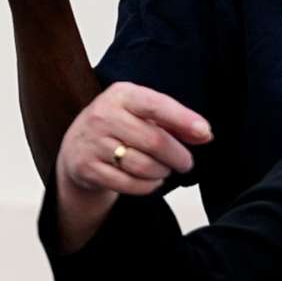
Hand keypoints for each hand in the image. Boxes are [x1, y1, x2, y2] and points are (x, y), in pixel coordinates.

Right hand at [56, 82, 209, 208]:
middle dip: (178, 156)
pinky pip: (129, 184)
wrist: (76, 147)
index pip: (155, 105)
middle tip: (185, 162)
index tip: (205, 133)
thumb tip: (204, 134)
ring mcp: (92, 142)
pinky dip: (147, 186)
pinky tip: (149, 179)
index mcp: (120, 95)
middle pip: (154, 141)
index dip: (183, 120)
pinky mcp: (87, 167)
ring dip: (162, 172)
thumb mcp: (142, 113)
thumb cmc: (119, 126)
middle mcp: (103, 115)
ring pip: (143, 166)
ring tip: (163, 169)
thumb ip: (173, 120)